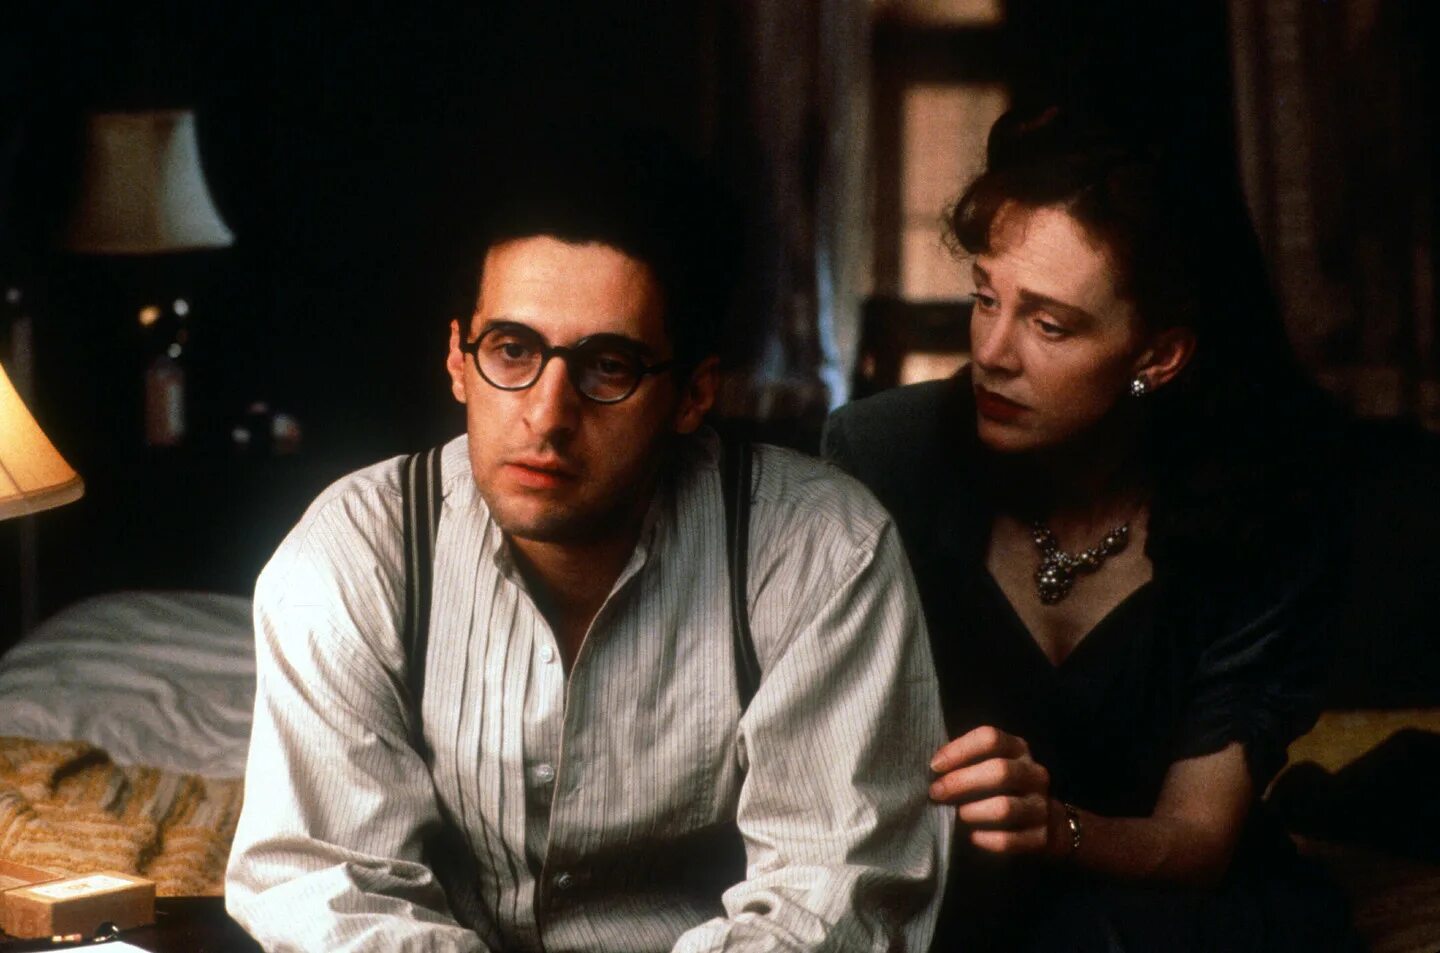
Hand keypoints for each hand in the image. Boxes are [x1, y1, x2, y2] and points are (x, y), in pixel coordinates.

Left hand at [929, 725, 1064, 855]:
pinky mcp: (1042, 837)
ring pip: (1004, 808)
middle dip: (960, 782)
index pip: (990, 738)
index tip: (934, 766)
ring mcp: (1041, 806)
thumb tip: (931, 767)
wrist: (1042, 822)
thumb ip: (965, 761)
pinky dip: (985, 839)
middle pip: (999, 771)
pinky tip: (972, 837)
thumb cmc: (999, 787)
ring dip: (972, 812)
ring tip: (955, 816)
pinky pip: (1009, 840)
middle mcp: (1034, 774)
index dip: (959, 750)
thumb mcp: (988, 764)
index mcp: (1018, 749)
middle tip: (936, 793)